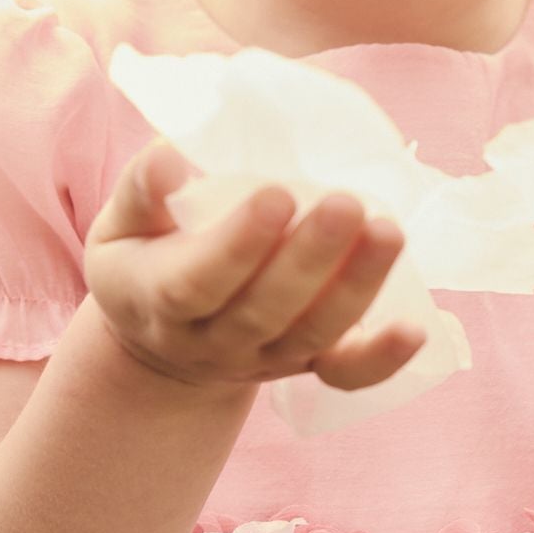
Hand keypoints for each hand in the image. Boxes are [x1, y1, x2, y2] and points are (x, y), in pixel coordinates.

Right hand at [84, 138, 425, 394]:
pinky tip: (415, 328)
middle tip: (347, 203)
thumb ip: (140, 192)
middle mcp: (214, 341)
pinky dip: (383, 358)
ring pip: (314, 334)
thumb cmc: (142, 264)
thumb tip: (167, 157)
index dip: (238, 244)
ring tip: (388, 231)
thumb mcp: (119, 229)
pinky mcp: (305, 366)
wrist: (162, 348)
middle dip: (311, 258)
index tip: (276, 194)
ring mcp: (264, 359)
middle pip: (265, 310)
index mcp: (159, 301)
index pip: (197, 283)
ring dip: (357, 286)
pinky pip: (346, 376)